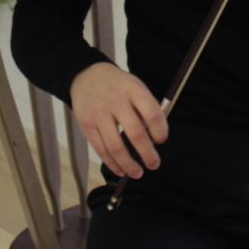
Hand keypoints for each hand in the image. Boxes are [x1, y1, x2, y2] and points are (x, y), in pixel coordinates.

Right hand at [68, 62, 167, 179]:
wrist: (86, 75)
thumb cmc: (117, 86)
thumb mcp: (134, 86)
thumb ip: (145, 108)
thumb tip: (156, 138)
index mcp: (133, 89)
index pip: (152, 112)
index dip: (160, 130)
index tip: (162, 140)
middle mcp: (116, 101)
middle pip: (135, 133)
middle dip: (147, 153)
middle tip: (154, 164)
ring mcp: (99, 114)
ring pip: (115, 147)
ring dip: (129, 165)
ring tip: (138, 173)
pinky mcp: (86, 125)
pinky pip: (100, 149)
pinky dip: (112, 163)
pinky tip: (121, 170)